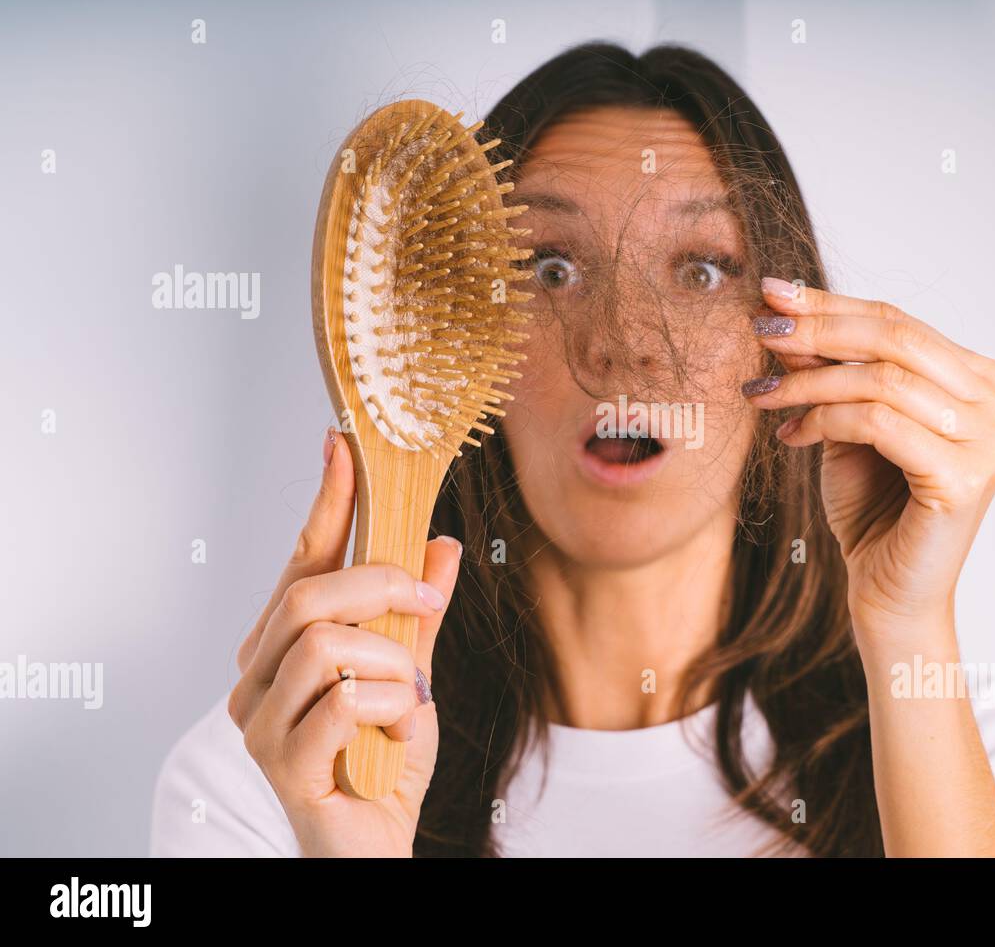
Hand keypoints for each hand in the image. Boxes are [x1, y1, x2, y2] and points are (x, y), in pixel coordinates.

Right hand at [228, 428, 461, 856]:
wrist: (375, 845)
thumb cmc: (384, 761)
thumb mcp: (414, 674)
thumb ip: (420, 616)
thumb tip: (441, 546)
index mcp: (282, 648)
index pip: (300, 560)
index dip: (326, 502)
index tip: (343, 445)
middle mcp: (257, 679)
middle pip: (309, 595)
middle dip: (379, 586)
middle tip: (425, 599)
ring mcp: (261, 722)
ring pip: (325, 645)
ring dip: (391, 663)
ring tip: (411, 696)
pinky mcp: (281, 763)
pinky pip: (343, 703)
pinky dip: (391, 709)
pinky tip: (399, 732)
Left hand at [745, 279, 994, 643]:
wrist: (888, 595)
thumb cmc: (873, 510)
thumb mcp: (847, 424)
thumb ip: (831, 370)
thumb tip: (787, 312)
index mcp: (983, 383)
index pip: (902, 325)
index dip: (833, 305)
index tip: (773, 295)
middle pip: (898, 341)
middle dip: (819, 329)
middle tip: (762, 327)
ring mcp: (992, 443)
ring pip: (884, 381)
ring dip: (810, 381)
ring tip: (762, 394)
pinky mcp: (965, 478)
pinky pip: (879, 424)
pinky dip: (824, 420)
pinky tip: (790, 434)